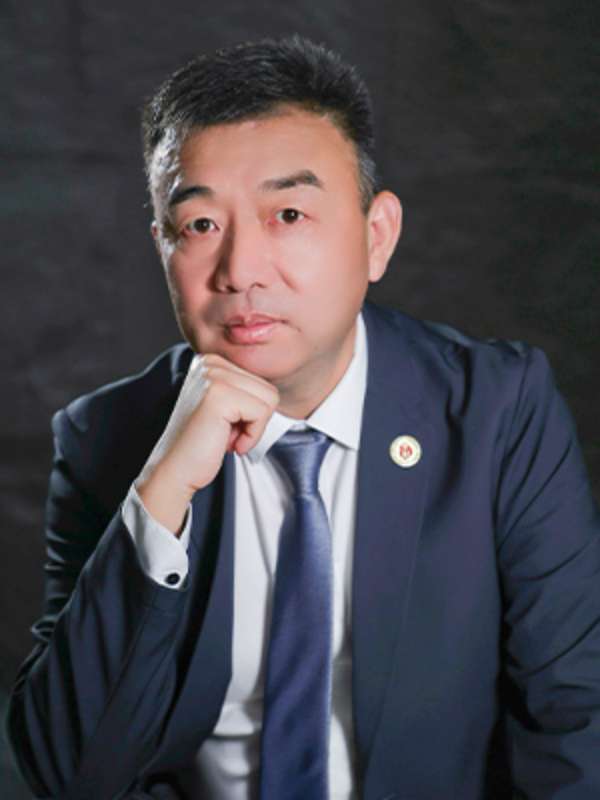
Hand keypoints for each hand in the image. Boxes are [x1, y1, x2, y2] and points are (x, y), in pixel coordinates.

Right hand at [136, 353, 278, 533]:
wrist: (175, 471)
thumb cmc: (202, 444)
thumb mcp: (227, 409)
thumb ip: (244, 391)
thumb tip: (274, 390)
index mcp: (211, 361)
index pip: (260, 382)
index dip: (250, 413)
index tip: (224, 426)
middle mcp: (209, 362)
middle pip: (267, 389)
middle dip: (253, 420)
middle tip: (224, 434)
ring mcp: (212, 376)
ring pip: (269, 399)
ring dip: (252, 428)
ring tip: (224, 437)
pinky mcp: (218, 395)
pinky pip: (262, 412)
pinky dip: (250, 436)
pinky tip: (226, 443)